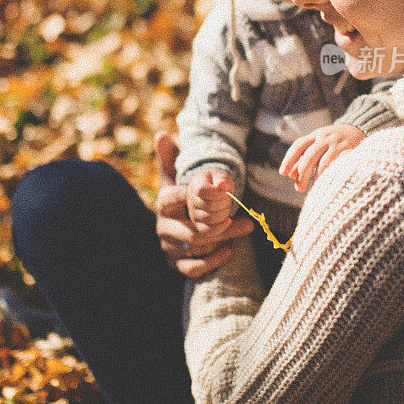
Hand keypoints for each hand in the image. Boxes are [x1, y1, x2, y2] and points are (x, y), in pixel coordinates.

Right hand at [154, 132, 253, 278]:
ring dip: (220, 240)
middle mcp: (163, 226)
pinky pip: (193, 269)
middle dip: (216, 224)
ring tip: (241, 228)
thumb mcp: (178, 174)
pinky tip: (229, 251)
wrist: (185, 221)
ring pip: (195, 248)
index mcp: (163, 203)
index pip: (170, 199)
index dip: (185, 196)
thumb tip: (162, 134)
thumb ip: (172, 155)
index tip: (208, 193)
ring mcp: (169, 247)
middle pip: (190, 229)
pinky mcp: (177, 264)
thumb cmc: (184, 193)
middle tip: (237, 217)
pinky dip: (212, 261)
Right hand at [187, 169, 232, 235]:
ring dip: (224, 214)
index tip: (225, 189)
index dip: (215, 193)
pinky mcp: (198, 227)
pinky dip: (221, 227)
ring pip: (209, 221)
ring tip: (228, 207)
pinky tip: (229, 220)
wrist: (212, 191)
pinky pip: (208, 232)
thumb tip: (222, 185)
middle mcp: (190, 201)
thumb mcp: (221, 176)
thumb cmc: (217, 183)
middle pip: (208, 207)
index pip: (202, 191)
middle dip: (224, 203)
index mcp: (195, 185)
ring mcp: (193, 215)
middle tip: (229, 197)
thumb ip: (222, 179)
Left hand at [279, 124, 365, 192]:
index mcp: (314, 135)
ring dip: (317, 178)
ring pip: (323, 163)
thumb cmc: (334, 141)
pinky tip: (328, 183)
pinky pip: (338, 165)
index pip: (298, 146)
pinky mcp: (349, 150)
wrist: (359, 129)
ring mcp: (337, 143)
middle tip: (298, 188)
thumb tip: (291, 175)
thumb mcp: (318, 144)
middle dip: (302, 174)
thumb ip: (305, 158)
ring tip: (313, 190)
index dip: (289, 159)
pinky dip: (331, 175)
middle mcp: (324, 137)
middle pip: (309, 156)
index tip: (283, 173)